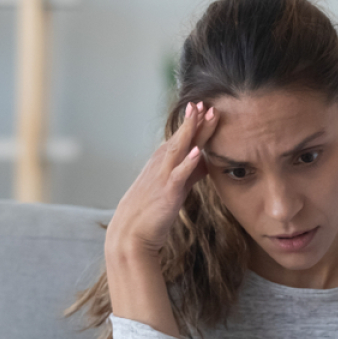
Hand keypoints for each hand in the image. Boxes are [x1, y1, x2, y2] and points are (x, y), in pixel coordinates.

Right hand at [106, 101, 215, 260]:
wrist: (131, 236)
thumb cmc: (152, 213)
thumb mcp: (175, 188)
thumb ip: (189, 174)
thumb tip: (205, 161)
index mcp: (162, 164)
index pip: (180, 139)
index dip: (193, 124)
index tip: (205, 107)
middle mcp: (160, 166)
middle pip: (180, 139)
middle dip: (194, 120)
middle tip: (206, 102)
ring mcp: (162, 177)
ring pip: (179, 149)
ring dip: (191, 131)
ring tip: (202, 114)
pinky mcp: (166, 193)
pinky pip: (178, 175)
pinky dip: (187, 163)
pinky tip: (197, 152)